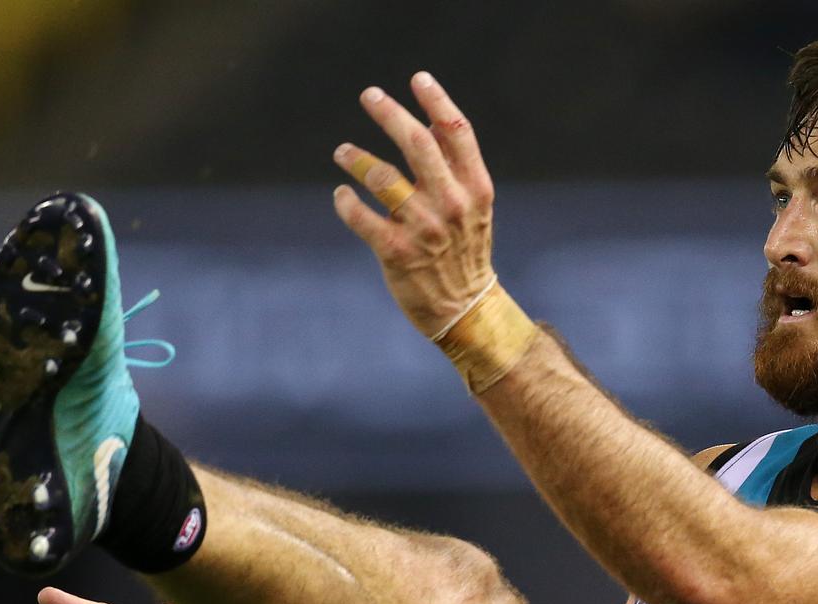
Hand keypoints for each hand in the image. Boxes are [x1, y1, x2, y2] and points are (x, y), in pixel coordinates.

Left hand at [332, 71, 496, 338]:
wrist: (465, 309)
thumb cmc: (465, 251)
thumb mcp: (474, 208)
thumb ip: (456, 169)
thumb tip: (430, 124)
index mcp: (476, 189)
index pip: (456, 133)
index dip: (436, 101)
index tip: (417, 78)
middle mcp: (452, 204)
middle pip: (417, 143)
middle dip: (389, 113)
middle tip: (369, 95)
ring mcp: (424, 229)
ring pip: (382, 177)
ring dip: (357, 158)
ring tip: (342, 152)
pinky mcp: (396, 253)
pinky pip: (361, 217)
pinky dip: (345, 201)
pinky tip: (341, 194)